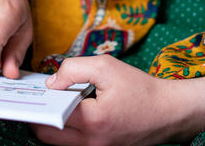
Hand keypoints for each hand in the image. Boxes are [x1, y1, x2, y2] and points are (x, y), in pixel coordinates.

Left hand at [33, 55, 204, 145]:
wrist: (170, 111)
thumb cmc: (141, 89)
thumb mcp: (106, 66)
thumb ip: (73, 70)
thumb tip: (52, 83)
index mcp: (92, 121)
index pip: (50, 114)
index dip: (40, 100)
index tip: (34, 89)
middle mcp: (92, 142)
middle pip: (48, 137)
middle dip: (39, 118)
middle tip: (39, 99)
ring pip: (59, 143)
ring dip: (52, 125)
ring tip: (56, 103)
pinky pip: (75, 143)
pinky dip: (68, 129)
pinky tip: (71, 110)